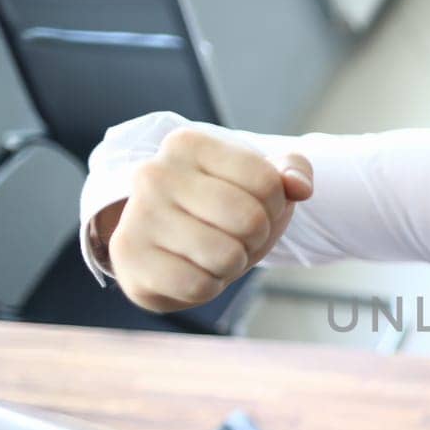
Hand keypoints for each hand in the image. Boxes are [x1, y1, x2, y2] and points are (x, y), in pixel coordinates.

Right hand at [101, 126, 312, 312]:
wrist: (162, 241)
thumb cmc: (219, 205)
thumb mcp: (259, 180)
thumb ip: (292, 172)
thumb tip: (300, 188)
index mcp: (188, 143)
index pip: (268, 181)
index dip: (276, 206)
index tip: (257, 206)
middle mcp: (154, 173)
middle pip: (249, 219)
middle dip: (256, 237)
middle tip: (238, 236)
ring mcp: (137, 217)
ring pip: (226, 256)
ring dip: (233, 264)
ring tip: (215, 253)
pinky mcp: (129, 261)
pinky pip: (198, 285)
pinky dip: (209, 286)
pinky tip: (193, 271)